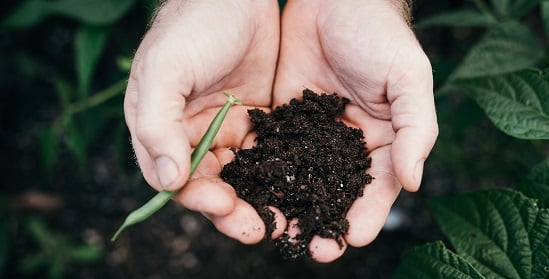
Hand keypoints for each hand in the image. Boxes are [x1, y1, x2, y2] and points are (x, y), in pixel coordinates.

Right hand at [124, 0, 283, 243]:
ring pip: (240, 177)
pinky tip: (299, 188)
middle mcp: (192, 135)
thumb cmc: (193, 26)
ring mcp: (226, 129)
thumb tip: (169, 181)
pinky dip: (278, 176)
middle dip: (232, 210)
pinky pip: (266, 155)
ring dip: (258, 200)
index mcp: (161, 128)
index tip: (222, 205)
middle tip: (260, 228)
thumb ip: (158, 124)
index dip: (196, 197)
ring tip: (283, 219)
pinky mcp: (256, 121)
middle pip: (209, 185)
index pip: (173, 177)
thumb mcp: (166, 69)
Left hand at [273, 0, 437, 261]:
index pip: (378, 188)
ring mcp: (313, 136)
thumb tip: (414, 181)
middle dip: (324, 222)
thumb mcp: (408, 78)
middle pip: (336, 193)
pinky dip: (265, 175)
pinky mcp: (283, 121)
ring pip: (302, 181)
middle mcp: (347, 146)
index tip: (353, 239)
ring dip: (291, 207)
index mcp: (384, 141)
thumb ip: (416, 128)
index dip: (367, 215)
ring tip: (278, 230)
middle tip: (310, 247)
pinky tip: (253, 194)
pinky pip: (274, 153)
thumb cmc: (379, 36)